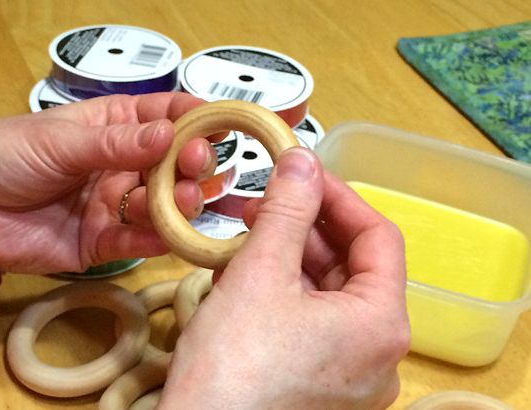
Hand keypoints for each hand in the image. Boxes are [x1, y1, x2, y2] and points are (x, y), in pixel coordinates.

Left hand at [0, 92, 215, 273]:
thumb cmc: (4, 155)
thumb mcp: (60, 140)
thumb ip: (116, 143)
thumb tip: (168, 134)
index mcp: (114, 127)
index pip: (165, 117)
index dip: (195, 119)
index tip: (221, 124)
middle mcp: (123, 165)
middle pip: (173, 164)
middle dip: (192, 163)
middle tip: (198, 163)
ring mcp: (115, 204)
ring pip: (162, 203)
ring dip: (180, 201)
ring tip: (187, 198)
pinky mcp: (103, 241)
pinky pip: (137, 240)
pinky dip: (156, 238)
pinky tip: (169, 234)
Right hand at [161, 147, 409, 408]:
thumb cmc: (233, 368)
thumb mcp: (261, 274)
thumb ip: (288, 209)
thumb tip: (302, 159)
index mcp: (381, 324)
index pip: (377, 236)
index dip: (339, 196)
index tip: (301, 174)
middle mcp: (377, 354)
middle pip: (351, 267)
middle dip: (305, 229)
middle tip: (262, 206)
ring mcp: (350, 375)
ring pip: (327, 295)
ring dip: (289, 260)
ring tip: (245, 241)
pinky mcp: (321, 387)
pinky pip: (311, 325)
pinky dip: (284, 295)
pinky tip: (245, 280)